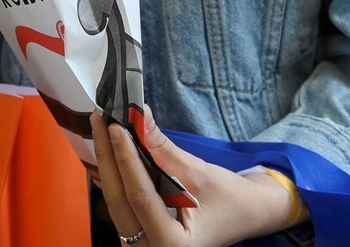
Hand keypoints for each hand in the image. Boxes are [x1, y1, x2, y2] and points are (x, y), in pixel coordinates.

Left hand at [91, 111, 298, 246]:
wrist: (249, 215)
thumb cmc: (231, 200)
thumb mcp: (200, 173)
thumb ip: (163, 149)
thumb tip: (138, 115)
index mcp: (174, 245)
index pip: (139, 196)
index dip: (124, 158)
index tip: (114, 126)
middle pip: (119, 200)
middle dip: (108, 156)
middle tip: (100, 120)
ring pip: (116, 202)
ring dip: (109, 164)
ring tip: (102, 130)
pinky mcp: (142, 235)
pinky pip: (121, 204)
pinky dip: (117, 176)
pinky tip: (111, 150)